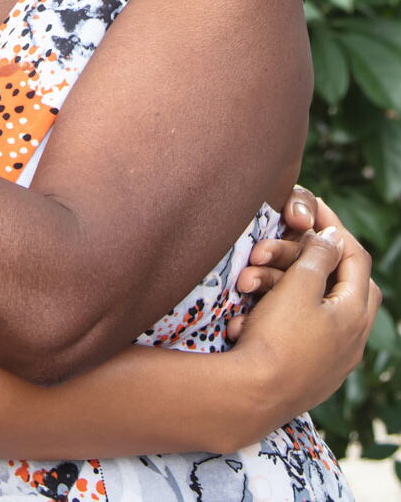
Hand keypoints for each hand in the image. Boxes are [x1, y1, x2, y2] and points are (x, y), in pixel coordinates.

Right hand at [227, 225, 380, 434]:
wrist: (254, 396)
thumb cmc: (278, 338)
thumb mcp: (298, 288)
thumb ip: (318, 258)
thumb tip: (332, 238)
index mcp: (355, 314)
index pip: (356, 259)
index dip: (335, 228)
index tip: (313, 209)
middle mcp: (352, 339)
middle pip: (345, 285)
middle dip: (315, 260)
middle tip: (291, 243)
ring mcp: (333, 359)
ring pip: (315, 308)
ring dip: (281, 289)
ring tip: (248, 283)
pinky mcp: (311, 373)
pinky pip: (299, 333)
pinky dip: (276, 317)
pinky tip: (249, 319)